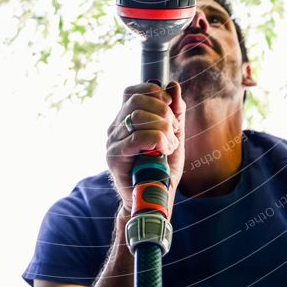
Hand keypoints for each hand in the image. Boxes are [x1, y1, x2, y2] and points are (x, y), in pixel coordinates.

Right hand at [106, 81, 185, 217]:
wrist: (152, 202)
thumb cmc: (161, 169)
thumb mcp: (174, 136)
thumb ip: (174, 112)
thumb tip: (173, 84)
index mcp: (126, 119)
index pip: (132, 91)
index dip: (154, 92)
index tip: (170, 107)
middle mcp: (115, 127)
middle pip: (137, 101)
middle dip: (163, 111)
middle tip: (174, 131)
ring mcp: (112, 142)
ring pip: (139, 117)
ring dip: (164, 129)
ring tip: (170, 145)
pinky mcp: (115, 157)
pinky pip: (138, 137)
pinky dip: (158, 140)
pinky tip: (164, 151)